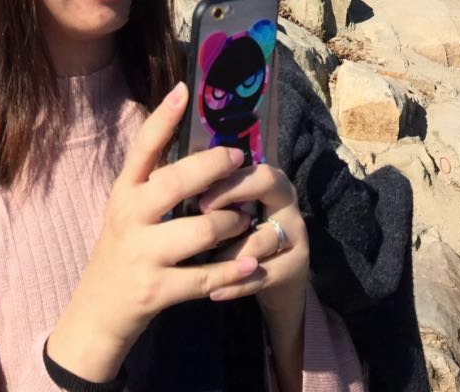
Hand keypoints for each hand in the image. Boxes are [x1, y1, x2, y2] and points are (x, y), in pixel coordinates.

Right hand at [43, 85, 272, 383]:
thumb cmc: (126, 251)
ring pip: (201, 229)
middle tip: (238, 160)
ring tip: (244, 220)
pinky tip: (252, 262)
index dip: (163, 118)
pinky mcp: (157, 289)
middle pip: (176, 182)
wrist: (98, 312)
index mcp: (124, 194)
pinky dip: (234, 269)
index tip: (185, 88)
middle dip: (213, 168)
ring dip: (231, 224)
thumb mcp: (130, 211)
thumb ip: (156, 180)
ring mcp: (142, 255)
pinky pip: (207, 276)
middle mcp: (129, 218)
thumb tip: (197, 140)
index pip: (142, 149)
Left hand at [199, 149, 313, 317]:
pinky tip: (214, 292)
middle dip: (231, 197)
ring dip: (227, 253)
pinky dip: (235, 285)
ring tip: (199, 264)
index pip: (251, 168)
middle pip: (268, 184)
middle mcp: (286, 203)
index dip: (225, 180)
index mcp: (269, 182)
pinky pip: (261, 275)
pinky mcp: (293, 268)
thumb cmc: (240, 235)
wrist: (275, 276)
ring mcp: (294, 236)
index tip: (196, 196)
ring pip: (260, 240)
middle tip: (201, 217)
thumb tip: (165, 175)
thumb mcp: (229, 210)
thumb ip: (208, 192)